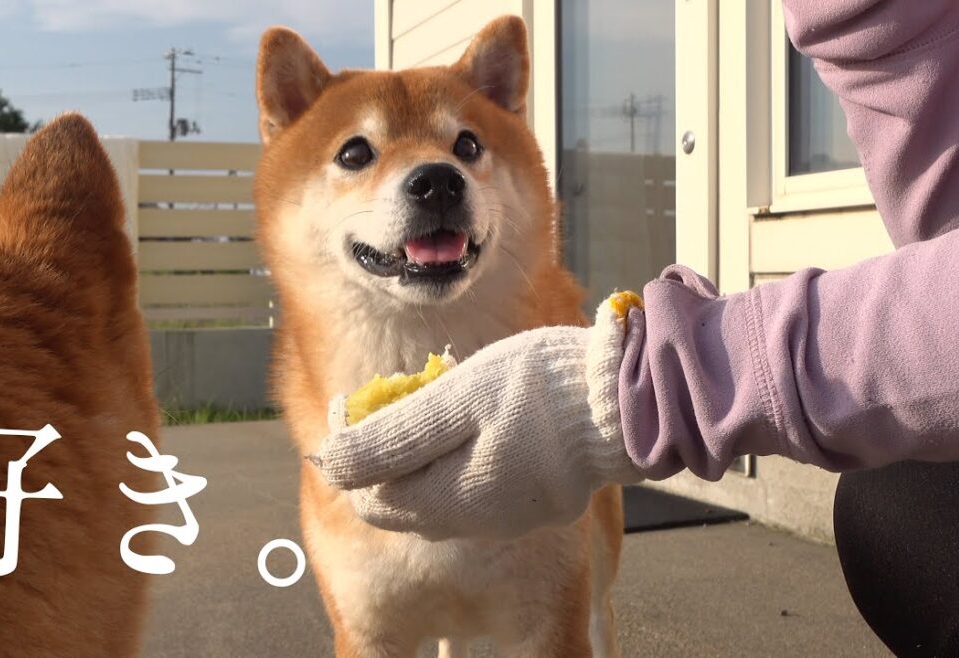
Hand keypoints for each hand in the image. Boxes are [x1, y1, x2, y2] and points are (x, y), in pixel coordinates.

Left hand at [311, 293, 644, 540]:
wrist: (627, 400)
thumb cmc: (540, 390)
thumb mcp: (455, 400)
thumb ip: (392, 437)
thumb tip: (331, 462)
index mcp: (447, 500)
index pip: (366, 494)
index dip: (346, 447)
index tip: (350, 400)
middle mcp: (473, 522)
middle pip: (401, 499)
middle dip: (385, 451)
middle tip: (397, 396)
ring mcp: (508, 517)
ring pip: (439, 495)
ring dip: (424, 455)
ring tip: (439, 400)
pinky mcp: (537, 504)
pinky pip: (477, 491)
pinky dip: (461, 460)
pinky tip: (480, 421)